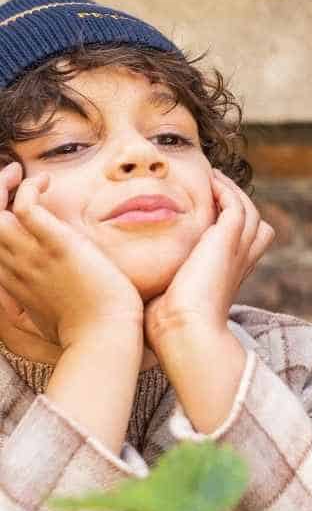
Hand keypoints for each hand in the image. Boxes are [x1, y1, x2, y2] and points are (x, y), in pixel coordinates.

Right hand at [0, 162, 143, 348]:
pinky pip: (27, 207)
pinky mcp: (55, 246)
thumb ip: (40, 293)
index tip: (3, 206)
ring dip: (3, 186)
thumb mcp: (49, 311)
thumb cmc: (85, 327)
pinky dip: (30, 188)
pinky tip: (46, 181)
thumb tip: (47, 286)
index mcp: (10, 284)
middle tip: (8, 177)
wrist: (102, 336)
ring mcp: (31, 257)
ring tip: (20, 173)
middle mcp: (12, 269)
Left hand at [144, 171, 273, 348]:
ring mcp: (237, 249)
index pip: (247, 246)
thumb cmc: (168, 328)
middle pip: (256, 225)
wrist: (184, 331)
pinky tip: (209, 182)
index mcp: (228, 277)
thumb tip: (127, 289)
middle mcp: (238, 262)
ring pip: (248, 211)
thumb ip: (159, 288)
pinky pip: (235, 205)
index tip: (210, 216)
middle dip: (238, 205)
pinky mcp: (228, 239)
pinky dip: (226, 191)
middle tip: (215, 188)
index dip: (234, 229)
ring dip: (231, 191)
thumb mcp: (167, 303)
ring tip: (212, 177)